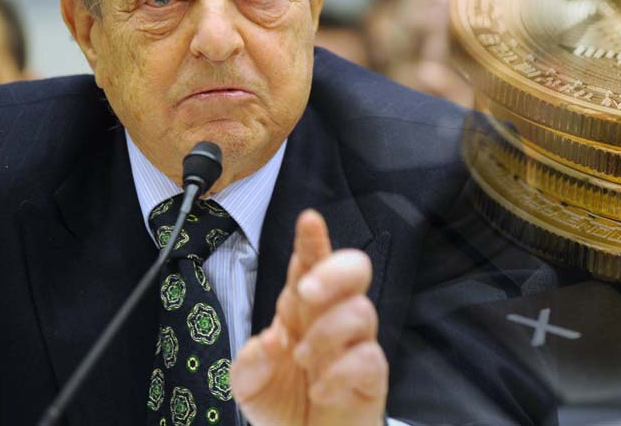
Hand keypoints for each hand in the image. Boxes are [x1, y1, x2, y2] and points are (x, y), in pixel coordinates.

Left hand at [231, 209, 387, 425]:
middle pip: (354, 270)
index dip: (313, 240)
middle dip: (333, 271)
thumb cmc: (281, 402)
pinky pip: (370, 358)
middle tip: (308, 293)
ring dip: (326, 335)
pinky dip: (339, 374)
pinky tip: (320, 390)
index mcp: (301, 307)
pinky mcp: (372, 375)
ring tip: (303, 362)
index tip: (309, 219)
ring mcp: (356, 344)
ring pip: (361, 312)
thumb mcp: (248, 383)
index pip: (310, 263)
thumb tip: (270, 341)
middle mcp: (332, 317)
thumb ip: (250, 360)